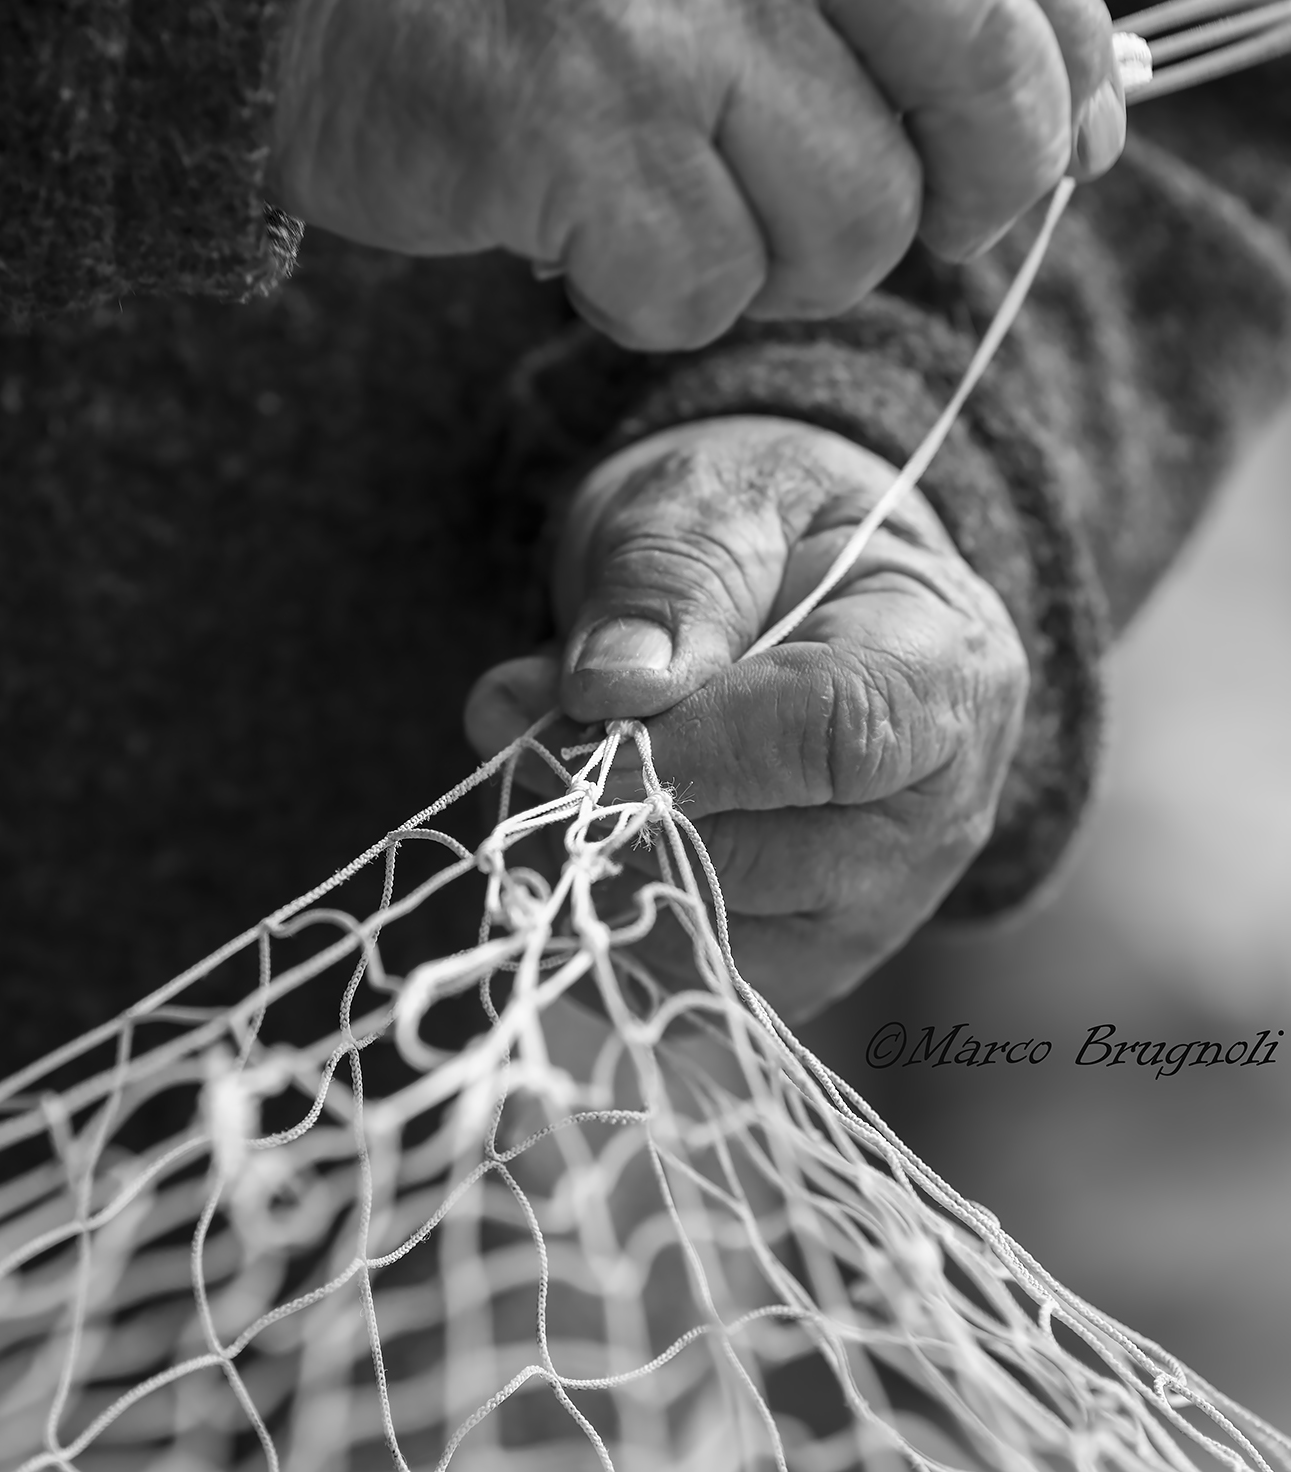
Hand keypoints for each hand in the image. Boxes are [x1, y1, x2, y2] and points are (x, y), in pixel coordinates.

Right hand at [271, 0, 1123, 352]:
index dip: (1067, 61)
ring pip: (850, 226)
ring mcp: (665, 18)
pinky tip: (589, 248)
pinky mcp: (578, 139)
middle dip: (974, 193)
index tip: (1068, 146)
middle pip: (981, 86)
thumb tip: (1045, 103)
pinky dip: (659, 302)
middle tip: (896, 225)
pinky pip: (708, 290)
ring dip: (780, 265)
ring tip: (677, 215)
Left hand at [464, 417, 1028, 1022]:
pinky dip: (592, 901)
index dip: (695, 740)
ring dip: (587, 850)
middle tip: (524, 706)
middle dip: (614, 793)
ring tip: (555, 742)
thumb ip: (671, 573)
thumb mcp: (717, 495)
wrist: (794, 589)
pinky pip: (671, 977)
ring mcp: (871, 912)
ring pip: (703, 939)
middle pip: (761, 860)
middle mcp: (934, 818)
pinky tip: (581, 812)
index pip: (840, 736)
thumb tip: (611, 690)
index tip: (583, 703)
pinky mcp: (796, 969)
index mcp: (947, 671)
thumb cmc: (765, 531)